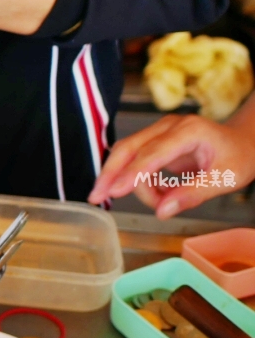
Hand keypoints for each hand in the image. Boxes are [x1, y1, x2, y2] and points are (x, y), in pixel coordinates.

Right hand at [87, 113, 254, 218]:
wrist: (244, 142)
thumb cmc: (239, 157)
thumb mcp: (225, 179)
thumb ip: (193, 194)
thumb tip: (162, 211)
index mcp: (189, 131)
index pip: (152, 153)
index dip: (132, 174)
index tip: (114, 192)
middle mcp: (169, 127)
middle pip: (129, 148)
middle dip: (111, 174)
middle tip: (96, 196)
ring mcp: (160, 131)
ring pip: (129, 156)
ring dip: (132, 183)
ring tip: (157, 203)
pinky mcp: (156, 141)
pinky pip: (137, 160)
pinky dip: (139, 180)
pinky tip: (155, 193)